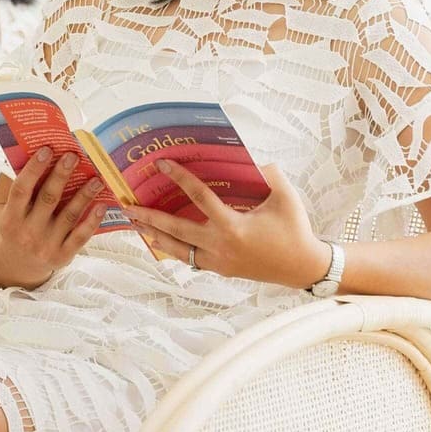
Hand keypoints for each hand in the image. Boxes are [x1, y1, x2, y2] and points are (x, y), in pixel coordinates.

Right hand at [0, 148, 111, 288]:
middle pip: (48, 199)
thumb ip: (10, 184)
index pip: (21, 190)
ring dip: (84, 195)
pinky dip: (92, 221)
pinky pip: (80, 237)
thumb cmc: (13, 227)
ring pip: (68, 216)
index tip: (47, 150)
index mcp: (10, 219)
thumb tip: (25, 150)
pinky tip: (102, 205)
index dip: (33, 169)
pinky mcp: (62, 256)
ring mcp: (46, 247)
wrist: (15, 266)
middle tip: (73, 156)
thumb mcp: (2, 210)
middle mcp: (27, 234)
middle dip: (61, 176)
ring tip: (96, 178)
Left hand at [122, 160, 332, 287]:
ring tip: (136, 225)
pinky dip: (174, 249)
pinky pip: (190, 258)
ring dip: (155, 236)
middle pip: (176, 230)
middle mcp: (219, 246)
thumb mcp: (285, 196)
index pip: (199, 197)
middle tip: (128, 206)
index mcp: (232, 226)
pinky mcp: (220, 269)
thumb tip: (252, 162)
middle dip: (150, 217)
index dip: (180, 178)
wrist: (302, 266)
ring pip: (178, 249)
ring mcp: (218, 261)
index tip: (162, 165)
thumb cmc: (295, 230)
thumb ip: (268, 174)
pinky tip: (161, 241)